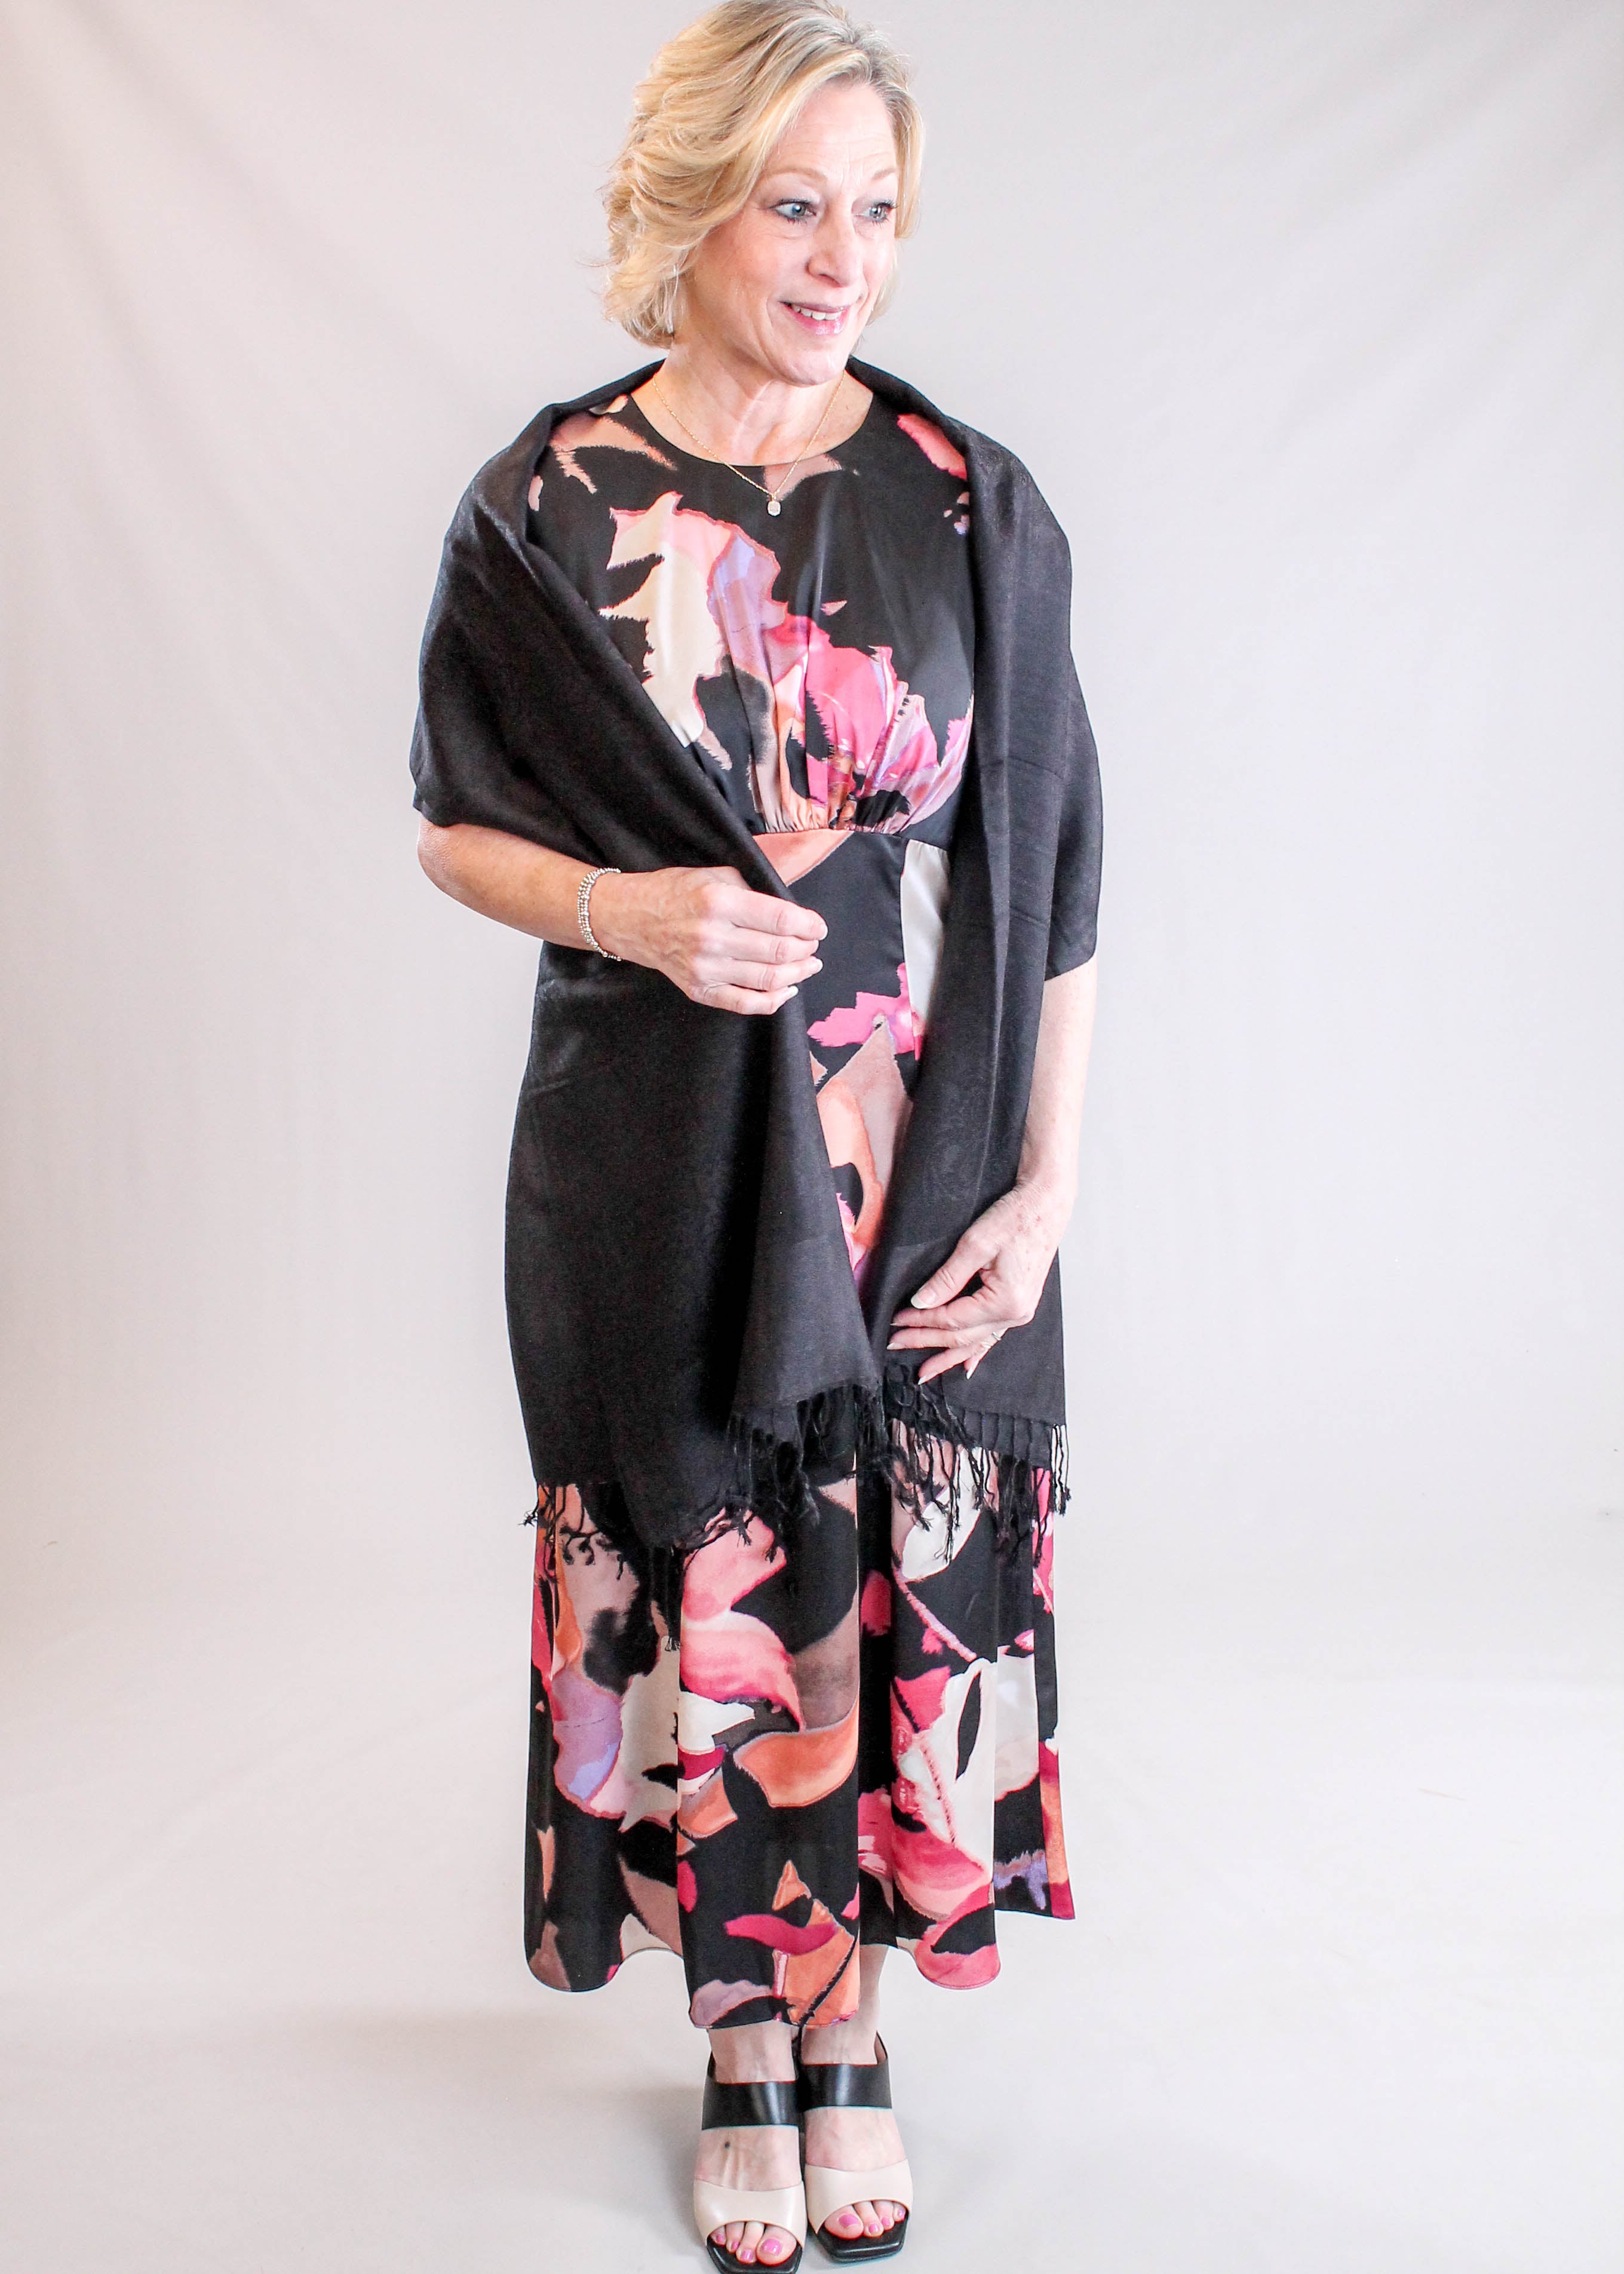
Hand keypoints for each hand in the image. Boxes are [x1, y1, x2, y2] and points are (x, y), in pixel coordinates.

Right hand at [590, 866, 824, 1014]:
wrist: (632, 919)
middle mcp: (711, 937)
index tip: (818, 927)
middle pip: (779, 951)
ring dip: (798, 973)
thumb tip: (791, 915)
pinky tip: (788, 989)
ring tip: (809, 965)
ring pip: (768, 979)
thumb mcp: (715, 876)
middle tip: (813, 945)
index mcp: (718, 902)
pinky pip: (746, 1004)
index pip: (780, 918)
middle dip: (806, 948)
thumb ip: (754, 893)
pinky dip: (774, 1000)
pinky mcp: (699, 990)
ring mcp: (705, 968)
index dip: (808, 925)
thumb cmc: (676, 892)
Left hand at [888, 1179, 1072, 1385]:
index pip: (952, 1319)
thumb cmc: (1016, 1218)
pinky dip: (975, 1350)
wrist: (1046, 1204)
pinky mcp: (1019, 1304)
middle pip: (961, 1336)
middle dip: (926, 1341)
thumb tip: (921, 1302)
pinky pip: (992, 1335)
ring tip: (924, 1371)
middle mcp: (1015, 1314)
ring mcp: (1019, 1312)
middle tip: (896, 1343)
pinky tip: (965, 1365)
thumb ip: (947, 1278)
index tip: (896, 1320)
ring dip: (947, 1354)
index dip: (921, 1321)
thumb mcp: (975, 1245)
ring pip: (975, 1341)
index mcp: (1006, 1301)